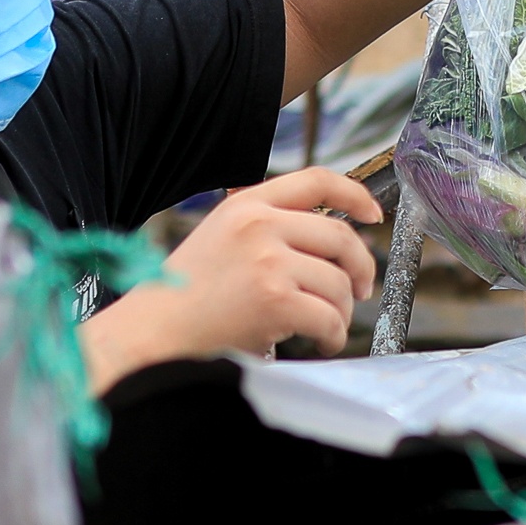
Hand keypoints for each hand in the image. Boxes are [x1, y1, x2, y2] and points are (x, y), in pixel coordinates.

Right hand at [79, 169, 382, 391]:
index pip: (315, 181)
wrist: (151, 335)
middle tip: (359, 289)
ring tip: (326, 327)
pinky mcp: (275, 300)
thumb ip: (264, 229)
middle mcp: (259, 225)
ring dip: (342, 311)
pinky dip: (333, 336)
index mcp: (246, 205)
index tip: (374, 214)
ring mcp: (268, 262)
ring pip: (337, 282)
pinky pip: (329, 317)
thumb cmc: (183, 297)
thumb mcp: (219, 238)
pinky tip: (320, 343)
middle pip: (339, 236)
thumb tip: (324, 243)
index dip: (354, 194)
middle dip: (360, 266)